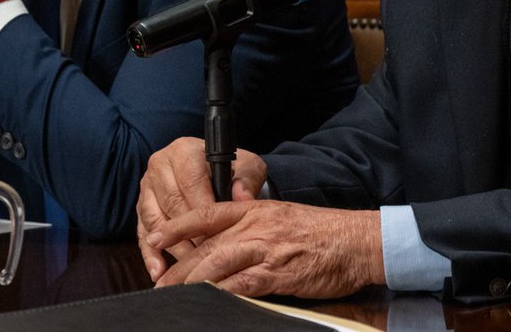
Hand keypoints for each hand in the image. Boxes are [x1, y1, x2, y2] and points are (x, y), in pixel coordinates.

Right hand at [137, 137, 265, 279]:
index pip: (191, 182)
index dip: (205, 210)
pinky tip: (159, 271)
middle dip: (190, 232)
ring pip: (155, 220)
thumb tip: (242, 198)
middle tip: (207, 255)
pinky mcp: (140, 209)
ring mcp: (147, 188)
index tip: (218, 232)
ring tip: (188, 267)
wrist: (216, 173)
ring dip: (172, 246)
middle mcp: (160, 165)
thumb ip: (247, 180)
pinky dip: (150, 254)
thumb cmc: (232, 171)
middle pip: (171, 202)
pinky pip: (141, 233)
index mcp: (184, 151)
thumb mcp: (247, 166)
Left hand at [150, 200, 383, 297]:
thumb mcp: (282, 217)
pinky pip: (241, 284)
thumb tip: (228, 241)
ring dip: (191, 282)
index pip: (208, 213)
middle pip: (206, 245)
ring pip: (217, 264)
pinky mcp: (278, 273)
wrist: (355, 241)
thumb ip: (254, 225)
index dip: (178, 224)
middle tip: (158, 282)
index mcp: (256, 209)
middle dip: (178, 266)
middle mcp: (256, 227)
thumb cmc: (322, 232)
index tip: (155, 236)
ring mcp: (266, 250)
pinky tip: (208, 301)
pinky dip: (221, 293)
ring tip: (172, 295)